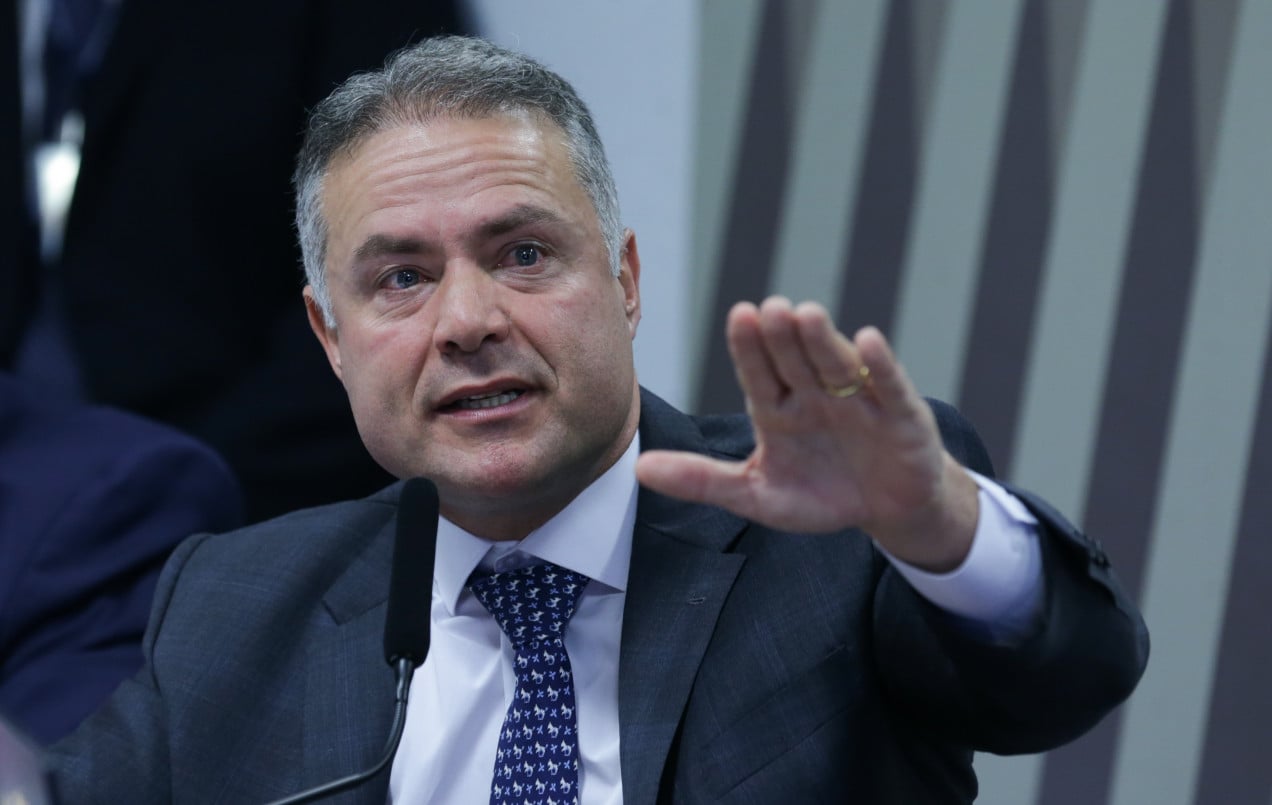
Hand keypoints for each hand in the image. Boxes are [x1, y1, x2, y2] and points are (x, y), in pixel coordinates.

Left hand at [635, 297, 978, 571]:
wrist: (887, 511)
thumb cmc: (820, 496)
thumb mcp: (756, 495)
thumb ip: (702, 481)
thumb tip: (640, 469)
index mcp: (778, 410)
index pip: (759, 373)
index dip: (750, 347)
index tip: (739, 316)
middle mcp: (815, 395)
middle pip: (795, 361)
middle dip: (782, 337)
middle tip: (769, 309)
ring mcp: (858, 400)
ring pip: (836, 365)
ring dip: (822, 341)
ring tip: (806, 315)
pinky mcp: (900, 413)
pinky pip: (889, 385)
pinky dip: (880, 366)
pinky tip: (869, 341)